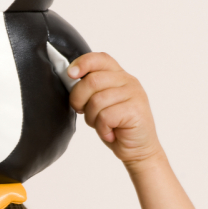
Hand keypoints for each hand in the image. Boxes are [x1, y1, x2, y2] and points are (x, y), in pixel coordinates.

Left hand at [67, 52, 161, 166]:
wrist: (138, 149)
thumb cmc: (116, 126)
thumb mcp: (101, 103)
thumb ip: (90, 89)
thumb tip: (69, 77)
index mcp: (118, 76)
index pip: (100, 59)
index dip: (83, 63)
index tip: (70, 74)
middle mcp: (128, 81)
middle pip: (92, 81)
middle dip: (79, 100)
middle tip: (83, 112)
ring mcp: (134, 94)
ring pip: (97, 101)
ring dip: (92, 118)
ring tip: (102, 125)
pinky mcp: (135, 110)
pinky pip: (105, 116)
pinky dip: (102, 129)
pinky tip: (110, 133)